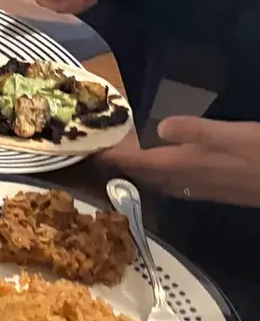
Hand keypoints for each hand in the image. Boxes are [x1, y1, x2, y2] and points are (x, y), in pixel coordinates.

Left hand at [98, 117, 259, 206]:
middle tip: (104, 152)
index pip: (137, 163)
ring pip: (160, 181)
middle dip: (122, 165)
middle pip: (144, 175)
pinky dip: (162, 173)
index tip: (91, 151)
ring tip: (127, 157)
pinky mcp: (214, 191)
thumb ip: (193, 130)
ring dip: (141, 171)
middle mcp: (186, 181)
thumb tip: (158, 129)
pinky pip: (176, 183)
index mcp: (183, 165)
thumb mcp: (229, 133)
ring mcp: (200, 189)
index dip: (113, 157)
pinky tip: (166, 165)